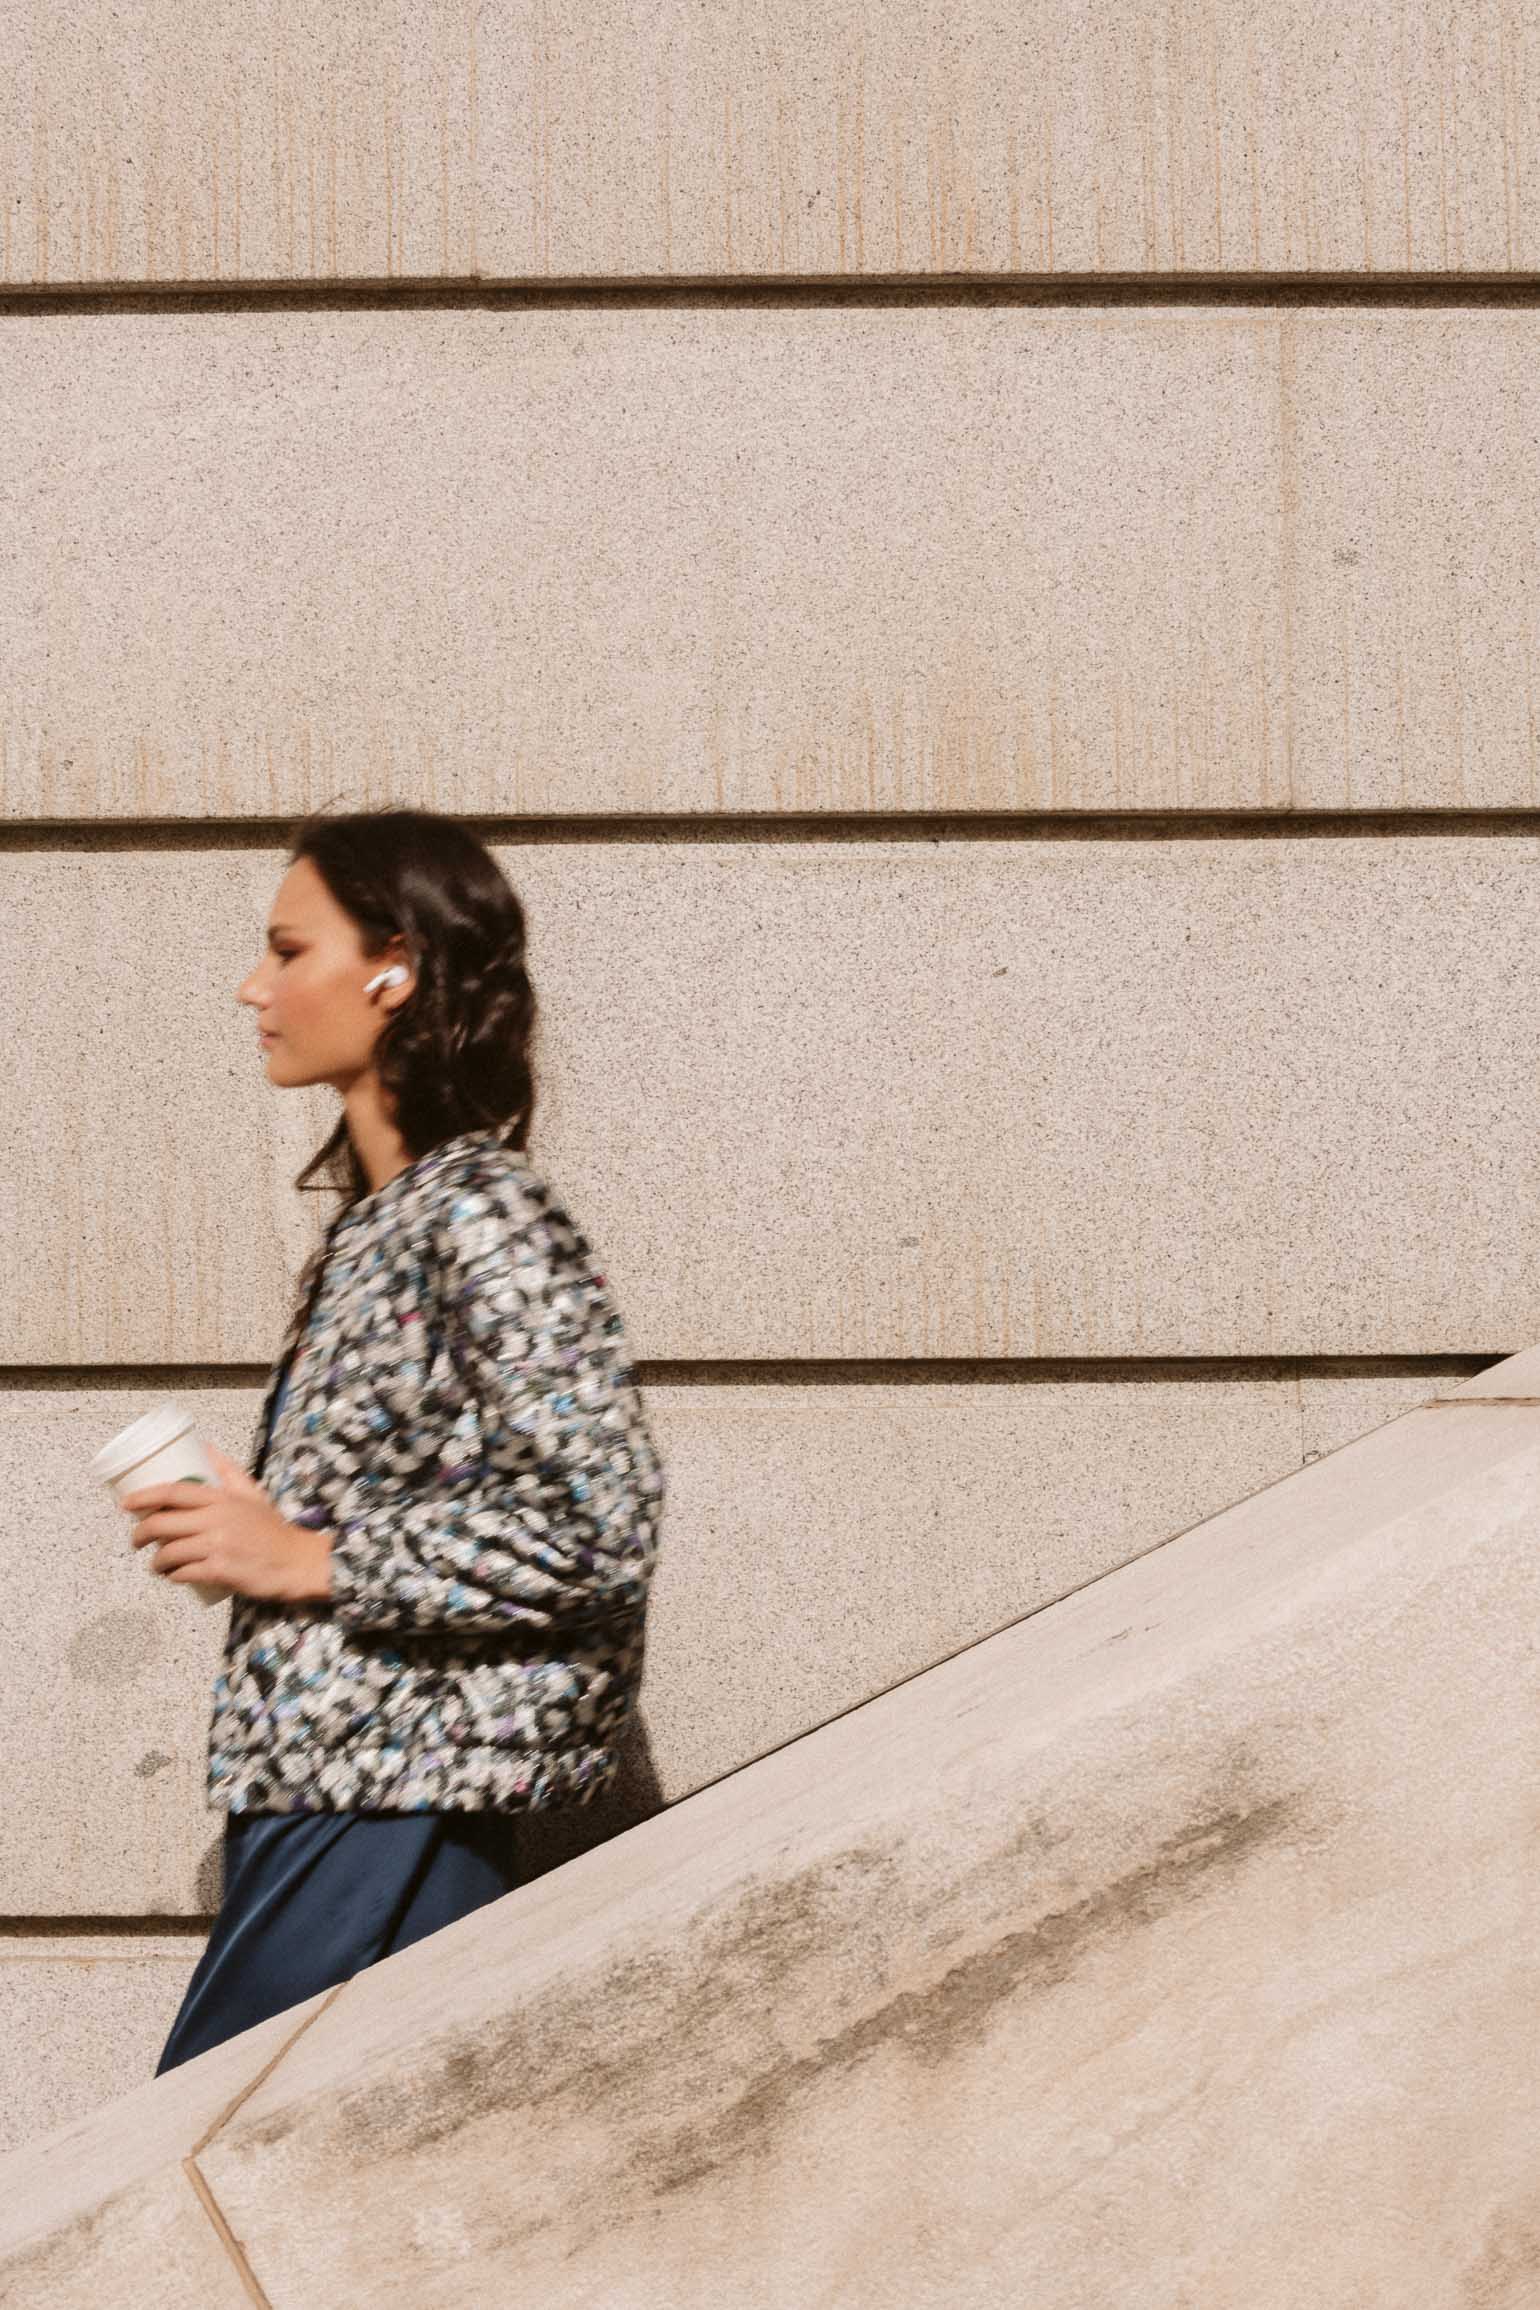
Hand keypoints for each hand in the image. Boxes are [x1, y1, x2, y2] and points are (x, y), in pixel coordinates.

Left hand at [119, 1443, 331, 1603]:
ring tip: (157, 1564)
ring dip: (156, 1561)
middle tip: (136, 1540)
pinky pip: (183, 1573)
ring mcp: (217, 1546)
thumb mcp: (253, 1494)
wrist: (296, 1562)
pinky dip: (173, 1576)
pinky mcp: (219, 1570)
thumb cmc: (272, 1530)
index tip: (126, 1505)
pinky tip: (173, 1576)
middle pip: (162, 1523)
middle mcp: (216, 1520)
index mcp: (222, 1499)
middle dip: (140, 1534)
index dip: (144, 1496)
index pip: (173, 1492)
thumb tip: (204, 1446)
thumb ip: (228, 1471)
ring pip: (168, 1552)